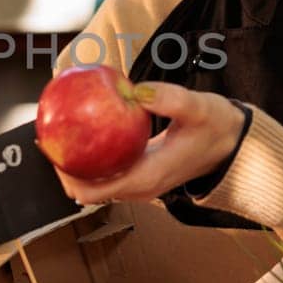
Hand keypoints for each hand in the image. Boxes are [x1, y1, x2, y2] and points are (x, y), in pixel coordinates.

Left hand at [55, 83, 246, 206]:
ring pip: (94, 184)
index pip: (91, 191)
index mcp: (146, 178)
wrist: (234, 143)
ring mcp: (139, 183)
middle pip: (85, 191)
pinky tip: (84, 132)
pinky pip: (106, 171)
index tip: (50, 150)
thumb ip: (170, 99)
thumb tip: (137, 91)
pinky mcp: (140, 174)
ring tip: (59, 134)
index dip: (64, 176)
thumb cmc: (217, 127)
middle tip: (48, 136)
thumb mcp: (198, 108)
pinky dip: (90, 158)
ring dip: (74, 165)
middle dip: (62, 169)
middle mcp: (139, 187)